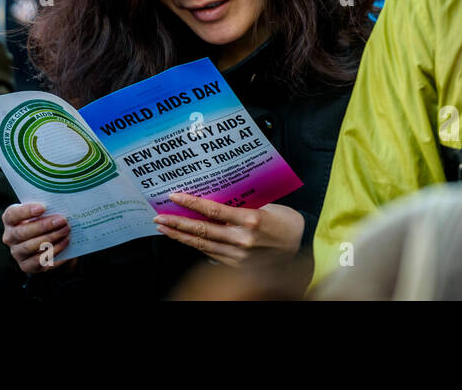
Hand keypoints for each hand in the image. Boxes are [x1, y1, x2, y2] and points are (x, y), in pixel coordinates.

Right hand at [1, 202, 71, 273]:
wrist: (45, 243)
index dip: (26, 211)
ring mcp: (17, 253)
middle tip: (62, 220)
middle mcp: (10, 237)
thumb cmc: (42, 221)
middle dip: (44, 226)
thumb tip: (60, 207)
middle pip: (22, 232)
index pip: (12, 215)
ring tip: (66, 230)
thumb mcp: (40, 213)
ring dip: (51, 238)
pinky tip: (65, 242)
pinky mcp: (26, 265)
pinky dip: (54, 250)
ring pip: (30, 246)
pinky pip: (38, 260)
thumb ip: (46, 209)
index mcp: (10, 220)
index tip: (43, 207)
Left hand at [153, 192, 304, 266]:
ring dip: (181, 236)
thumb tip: (213, 202)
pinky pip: (212, 254)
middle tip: (159, 217)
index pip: (213, 211)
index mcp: (251, 220)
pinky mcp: (239, 266)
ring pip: (203, 245)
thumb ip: (239, 206)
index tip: (174, 196)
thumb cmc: (285, 221)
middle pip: (202, 231)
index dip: (190, 204)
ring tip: (164, 229)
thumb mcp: (264, 206)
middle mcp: (243, 240)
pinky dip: (196, 246)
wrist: (302, 244)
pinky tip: (185, 240)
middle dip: (177, 223)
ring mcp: (240, 255)